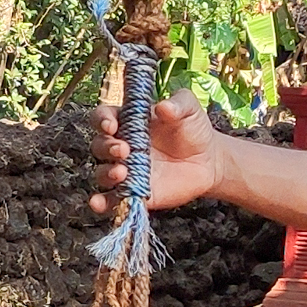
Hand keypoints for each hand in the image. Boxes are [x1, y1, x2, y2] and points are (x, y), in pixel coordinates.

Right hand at [89, 91, 222, 213]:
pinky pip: (111, 201)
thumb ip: (179, 103)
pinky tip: (98, 203)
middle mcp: (122, 148)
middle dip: (106, 147)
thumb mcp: (189, 109)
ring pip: (102, 174)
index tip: (111, 125)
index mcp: (128, 123)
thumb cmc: (193, 131)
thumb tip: (164, 107)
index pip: (103, 118)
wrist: (208, 161)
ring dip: (106, 173)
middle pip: (99, 146)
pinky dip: (101, 204)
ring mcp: (125, 172)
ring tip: (122, 173)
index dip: (102, 120)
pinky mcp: (133, 193)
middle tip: (124, 150)